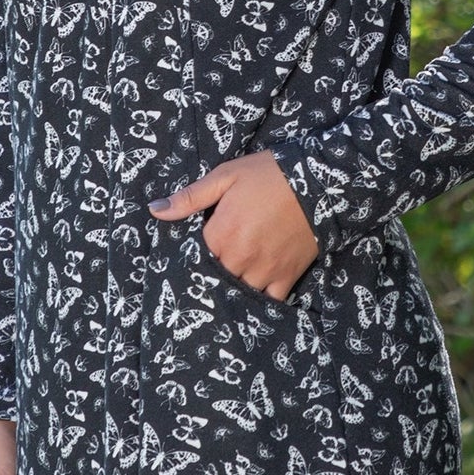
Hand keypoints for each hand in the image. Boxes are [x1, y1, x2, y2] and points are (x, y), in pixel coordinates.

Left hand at [149, 150, 318, 301]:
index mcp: (221, 233)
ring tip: (239, 269)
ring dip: (237, 282)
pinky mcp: (286, 277)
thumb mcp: (225, 176)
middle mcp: (240, 258)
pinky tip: (258, 285)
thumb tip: (155, 209)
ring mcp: (264, 271)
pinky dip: (262, 295)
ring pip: (240, 290)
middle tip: (224, 255)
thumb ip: (190, 197)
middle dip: (217, 268)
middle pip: (217, 275)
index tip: (206, 242)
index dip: (199, 249)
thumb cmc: (268, 175)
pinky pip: (269, 299)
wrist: (318, 181)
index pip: (196, 254)